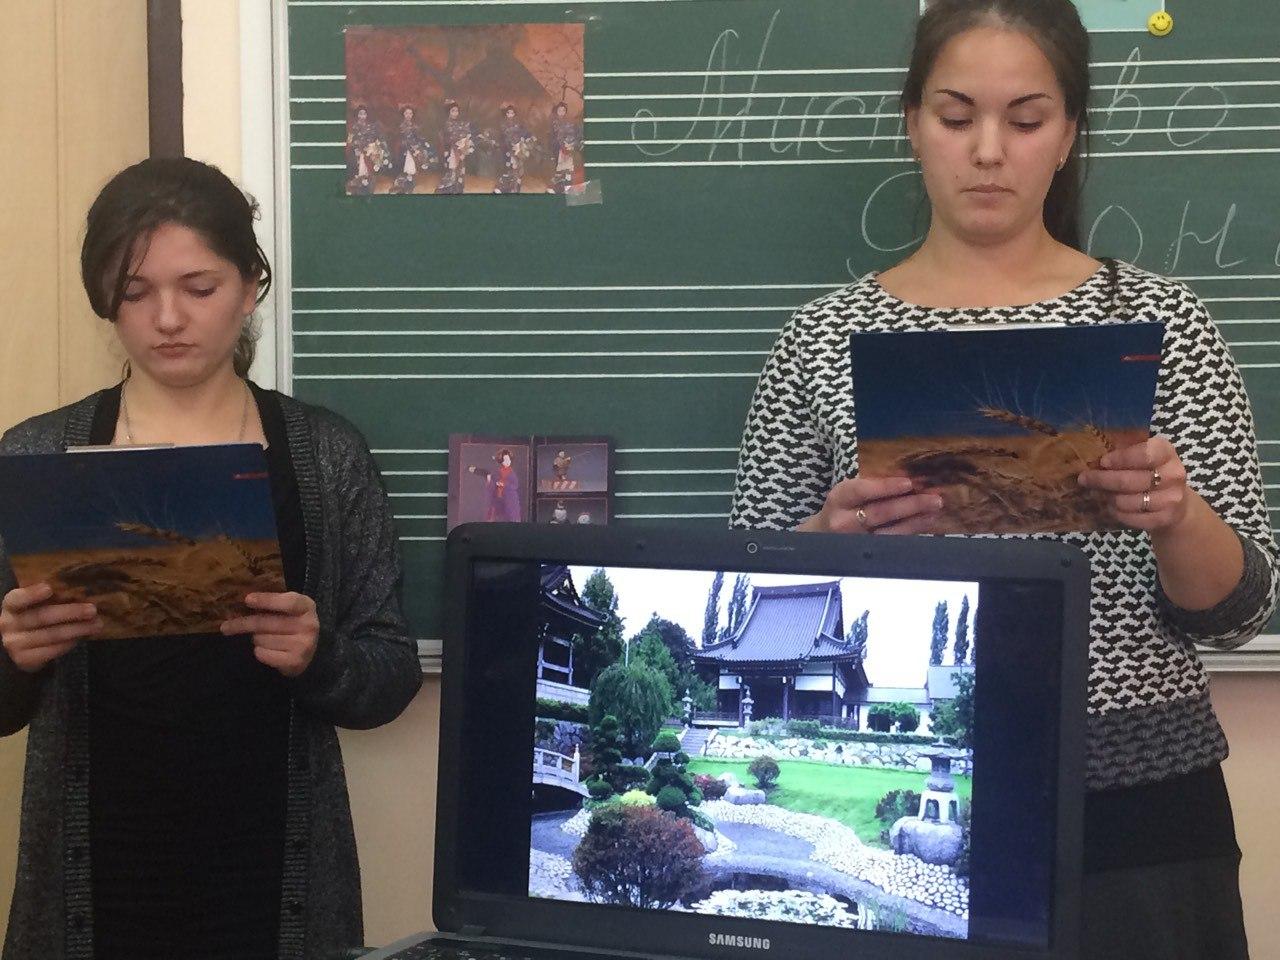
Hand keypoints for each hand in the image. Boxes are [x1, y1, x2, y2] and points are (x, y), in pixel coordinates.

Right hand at [0, 583, 100, 672]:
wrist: (20, 645)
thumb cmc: (33, 616)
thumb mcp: (35, 604)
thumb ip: (51, 597)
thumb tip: (83, 590)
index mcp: (11, 605)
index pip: (17, 598)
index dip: (31, 594)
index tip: (49, 588)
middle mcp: (8, 624)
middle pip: (42, 617)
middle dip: (70, 612)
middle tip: (92, 610)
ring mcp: (15, 644)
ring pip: (51, 635)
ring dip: (77, 630)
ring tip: (97, 625)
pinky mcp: (24, 659)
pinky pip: (52, 651)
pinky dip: (70, 643)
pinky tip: (83, 637)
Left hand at [222, 592, 319, 677]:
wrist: (310, 651)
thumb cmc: (293, 624)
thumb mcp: (289, 609)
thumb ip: (272, 603)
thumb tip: (242, 602)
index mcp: (307, 606)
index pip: (288, 602)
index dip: (267, 600)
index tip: (247, 600)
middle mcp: (309, 625)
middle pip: (266, 623)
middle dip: (243, 624)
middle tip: (225, 627)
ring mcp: (303, 644)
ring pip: (261, 639)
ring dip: (255, 639)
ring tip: (263, 638)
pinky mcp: (295, 661)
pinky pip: (263, 654)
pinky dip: (259, 652)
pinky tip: (268, 649)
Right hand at [797, 476, 944, 534]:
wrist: (820, 536)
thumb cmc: (842, 507)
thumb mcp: (848, 492)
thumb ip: (873, 485)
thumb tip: (909, 478)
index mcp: (839, 499)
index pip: (862, 491)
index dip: (885, 487)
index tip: (908, 483)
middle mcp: (844, 522)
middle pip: (879, 513)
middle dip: (910, 505)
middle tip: (935, 499)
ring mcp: (855, 541)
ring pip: (889, 532)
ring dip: (916, 521)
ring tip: (935, 511)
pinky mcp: (866, 555)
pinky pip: (892, 544)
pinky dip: (911, 534)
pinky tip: (925, 524)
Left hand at [1077, 436, 1189, 531]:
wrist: (1176, 502)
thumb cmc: (1150, 472)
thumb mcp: (1141, 455)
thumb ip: (1122, 451)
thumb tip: (1090, 453)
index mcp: (1166, 452)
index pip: (1144, 454)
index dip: (1120, 459)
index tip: (1102, 462)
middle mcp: (1173, 474)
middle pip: (1129, 481)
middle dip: (1101, 480)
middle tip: (1084, 479)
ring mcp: (1172, 498)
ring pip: (1126, 501)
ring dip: (1106, 498)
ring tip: (1097, 493)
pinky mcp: (1166, 518)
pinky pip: (1131, 518)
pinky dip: (1116, 513)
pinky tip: (1110, 507)